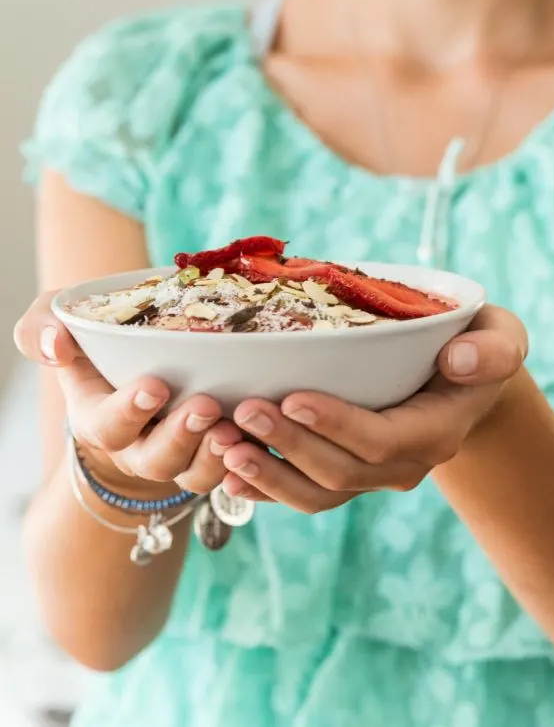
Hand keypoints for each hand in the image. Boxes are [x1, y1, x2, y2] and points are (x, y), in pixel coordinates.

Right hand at [13, 291, 256, 498]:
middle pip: (158, 460)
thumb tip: (54, 344)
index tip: (154, 386)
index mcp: (99, 418)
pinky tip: (266, 441)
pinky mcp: (217, 456)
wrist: (140, 361)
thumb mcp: (59, 326)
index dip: (129, 411)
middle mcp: (140, 447)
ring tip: (235, 431)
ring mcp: (181, 456)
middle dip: (181, 437)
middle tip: (205, 407)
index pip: (108, 426)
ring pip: (197, 474)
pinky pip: (234, 473)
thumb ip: (41, 329)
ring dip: (217, 456)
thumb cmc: (96, 342)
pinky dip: (250, 463)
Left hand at [219, 306, 527, 512]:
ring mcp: (372, 475)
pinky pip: (304, 494)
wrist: (464, 383)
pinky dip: (264, 489)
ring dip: (266, 476)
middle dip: (287, 446)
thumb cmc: (476, 347)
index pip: (381, 439)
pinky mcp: (346, 474)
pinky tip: (224, 473)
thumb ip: (493, 349)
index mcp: (435, 431)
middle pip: (339, 471)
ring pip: (316, 494)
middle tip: (240, 412)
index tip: (291, 396)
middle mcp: (403, 463)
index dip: (336, 424)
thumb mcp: (502, 338)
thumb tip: (459, 359)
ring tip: (221, 447)